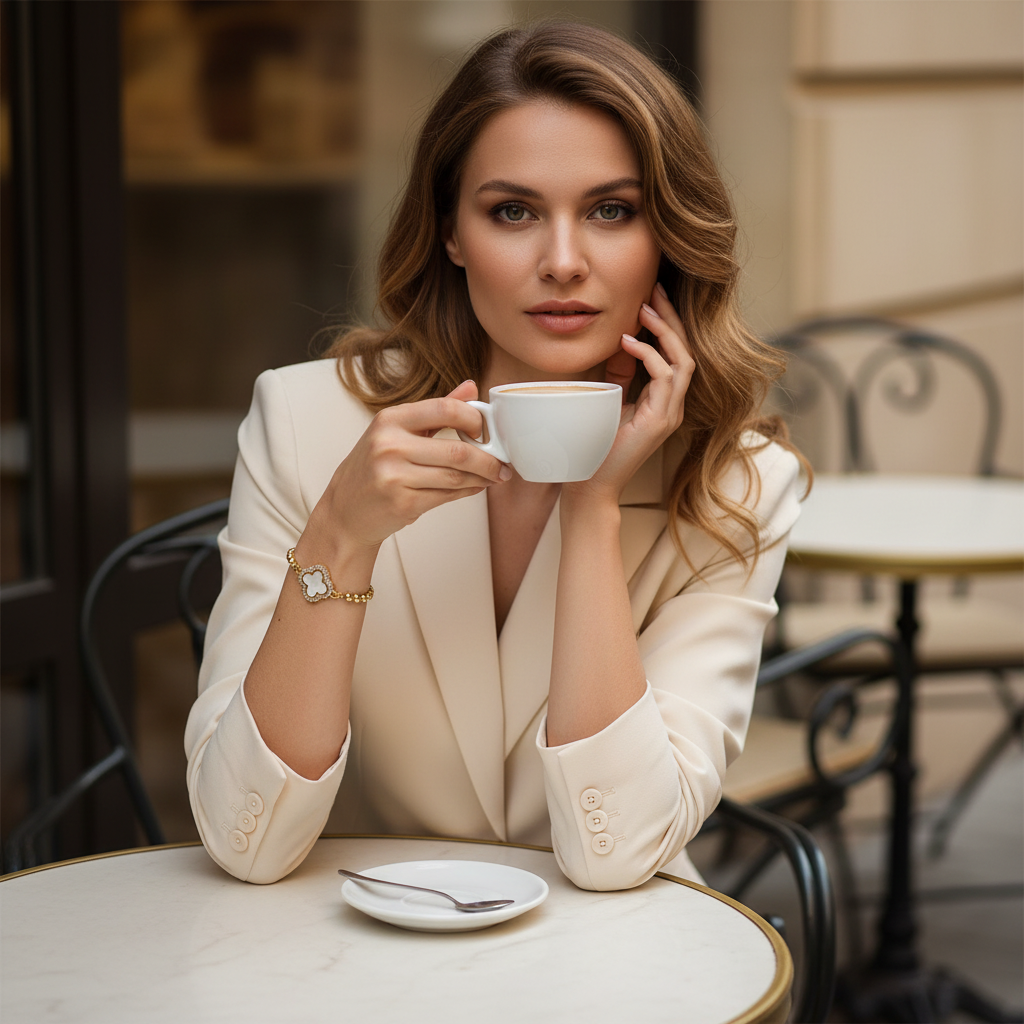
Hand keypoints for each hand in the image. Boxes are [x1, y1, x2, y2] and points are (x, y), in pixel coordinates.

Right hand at [304, 381, 510, 552]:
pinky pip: (447, 496)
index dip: (474, 419)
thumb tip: (472, 387)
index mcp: (390, 419)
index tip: (486, 431)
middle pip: (457, 450)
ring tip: (493, 476)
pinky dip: (467, 492)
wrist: (346, 510)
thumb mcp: (397, 431)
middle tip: (502, 464)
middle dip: (488, 459)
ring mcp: (393, 476)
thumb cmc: (374, 467)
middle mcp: (389, 445)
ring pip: (456, 477)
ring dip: (481, 478)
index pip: (445, 409)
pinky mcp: (401, 503)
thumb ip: (436, 410)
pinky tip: (474, 487)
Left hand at [569, 283, 694, 503]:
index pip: (676, 353)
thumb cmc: (596, 446)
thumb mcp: (610, 401)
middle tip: (655, 290)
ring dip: (664, 332)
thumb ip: (621, 375)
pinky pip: (665, 378)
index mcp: (665, 401)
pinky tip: (628, 342)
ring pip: (682, 361)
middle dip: (672, 318)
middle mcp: (673, 406)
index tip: (651, 297)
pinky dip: (648, 355)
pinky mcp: (660, 422)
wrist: (592, 485)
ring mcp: (670, 414)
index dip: (668, 323)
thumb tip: (620, 343)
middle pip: (686, 351)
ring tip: (643, 310)